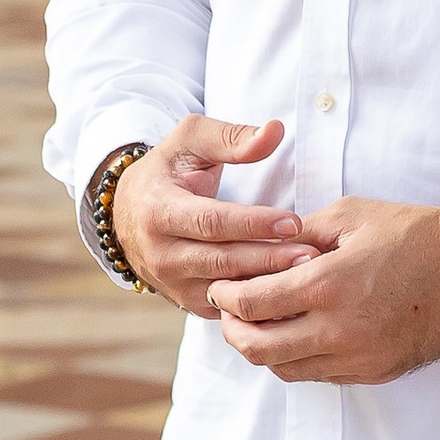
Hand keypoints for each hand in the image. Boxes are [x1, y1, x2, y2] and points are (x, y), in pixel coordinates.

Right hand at [112, 115, 326, 319]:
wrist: (128, 211)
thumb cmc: (168, 169)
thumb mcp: (190, 140)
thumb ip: (232, 136)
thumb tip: (274, 131)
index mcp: (158, 210)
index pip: (212, 221)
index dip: (254, 224)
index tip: (293, 221)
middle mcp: (160, 253)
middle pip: (222, 260)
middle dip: (268, 259)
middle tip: (310, 254)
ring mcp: (171, 283)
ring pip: (224, 289)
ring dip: (266, 284)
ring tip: (306, 273)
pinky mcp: (184, 300)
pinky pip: (224, 307)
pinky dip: (256, 302)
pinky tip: (289, 294)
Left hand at [208, 197, 439, 384]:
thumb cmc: (415, 234)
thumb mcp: (351, 216)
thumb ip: (300, 235)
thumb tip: (263, 245)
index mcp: (327, 285)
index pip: (251, 304)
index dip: (226, 297)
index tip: (220, 286)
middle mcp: (337, 330)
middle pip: (258, 348)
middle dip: (233, 330)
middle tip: (228, 312)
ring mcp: (357, 358)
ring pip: (284, 369)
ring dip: (262, 349)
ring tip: (258, 325)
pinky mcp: (374, 373)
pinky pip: (318, 375)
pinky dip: (297, 359)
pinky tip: (297, 335)